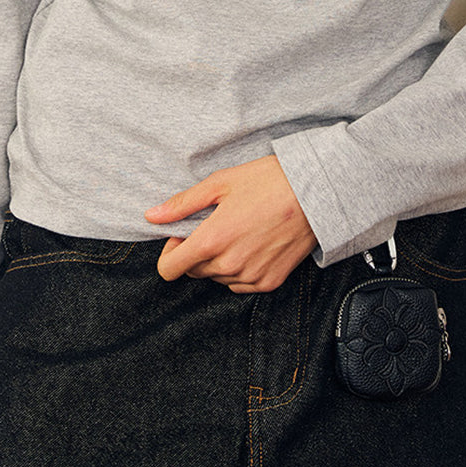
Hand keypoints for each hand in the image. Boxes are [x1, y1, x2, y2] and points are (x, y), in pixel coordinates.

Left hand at [144, 155, 315, 292]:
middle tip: (214, 225)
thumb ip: (182, 203)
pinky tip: (252, 244)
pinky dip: (239, 269)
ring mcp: (251, 276)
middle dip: (196, 252)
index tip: (180, 237)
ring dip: (218, 261)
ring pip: (217, 278)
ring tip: (238, 231)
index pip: (170, 269)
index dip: (169, 254)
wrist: (315, 192)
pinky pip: (240, 285)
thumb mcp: (220, 183)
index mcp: (212, 240)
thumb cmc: (267, 181)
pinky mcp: (270, 282)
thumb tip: (151, 216)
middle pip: (194, 271)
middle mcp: (229, 264)